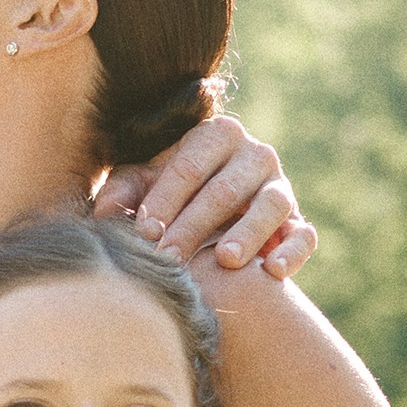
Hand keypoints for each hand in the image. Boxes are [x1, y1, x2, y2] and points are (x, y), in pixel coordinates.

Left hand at [95, 116, 315, 279]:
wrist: (209, 217)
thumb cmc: (169, 195)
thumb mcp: (142, 185)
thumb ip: (122, 192)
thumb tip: (103, 213)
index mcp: (216, 135)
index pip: (189, 167)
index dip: (165, 200)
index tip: (144, 232)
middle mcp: (255, 155)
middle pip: (225, 190)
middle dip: (194, 226)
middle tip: (170, 258)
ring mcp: (280, 187)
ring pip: (271, 206)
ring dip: (249, 234)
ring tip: (226, 261)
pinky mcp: (297, 220)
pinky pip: (304, 234)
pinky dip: (294, 251)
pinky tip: (273, 272)